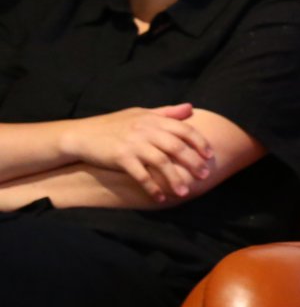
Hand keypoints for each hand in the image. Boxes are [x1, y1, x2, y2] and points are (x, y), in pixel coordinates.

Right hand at [59, 104, 213, 202]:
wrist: (82, 134)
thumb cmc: (114, 124)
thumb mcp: (141, 113)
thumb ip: (167, 113)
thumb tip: (191, 108)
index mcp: (153, 119)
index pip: (184, 129)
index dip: (199, 142)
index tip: (210, 155)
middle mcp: (146, 130)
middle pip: (176, 147)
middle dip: (193, 163)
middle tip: (204, 176)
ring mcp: (133, 144)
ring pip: (161, 163)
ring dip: (174, 179)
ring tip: (184, 192)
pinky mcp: (120, 158)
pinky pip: (141, 175)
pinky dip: (152, 187)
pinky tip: (160, 198)